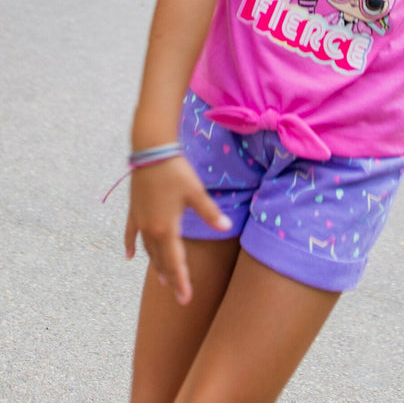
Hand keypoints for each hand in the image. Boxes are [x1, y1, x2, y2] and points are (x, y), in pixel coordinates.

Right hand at [124, 156, 231, 304]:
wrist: (151, 152)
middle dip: (171, 278)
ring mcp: (140, 221)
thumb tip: (226, 227)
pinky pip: (131, 234)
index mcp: (167, 229)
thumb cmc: (176, 172)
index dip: (181, 281)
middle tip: (178, 295)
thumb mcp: (196, 193)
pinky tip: (129, 256)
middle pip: (161, 260)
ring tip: (162, 279)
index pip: (175, 263)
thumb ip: (210, 213)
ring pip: (148, 250)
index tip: (186, 299)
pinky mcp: (134, 211)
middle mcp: (150, 230)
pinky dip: (131, 246)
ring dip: (155, 265)